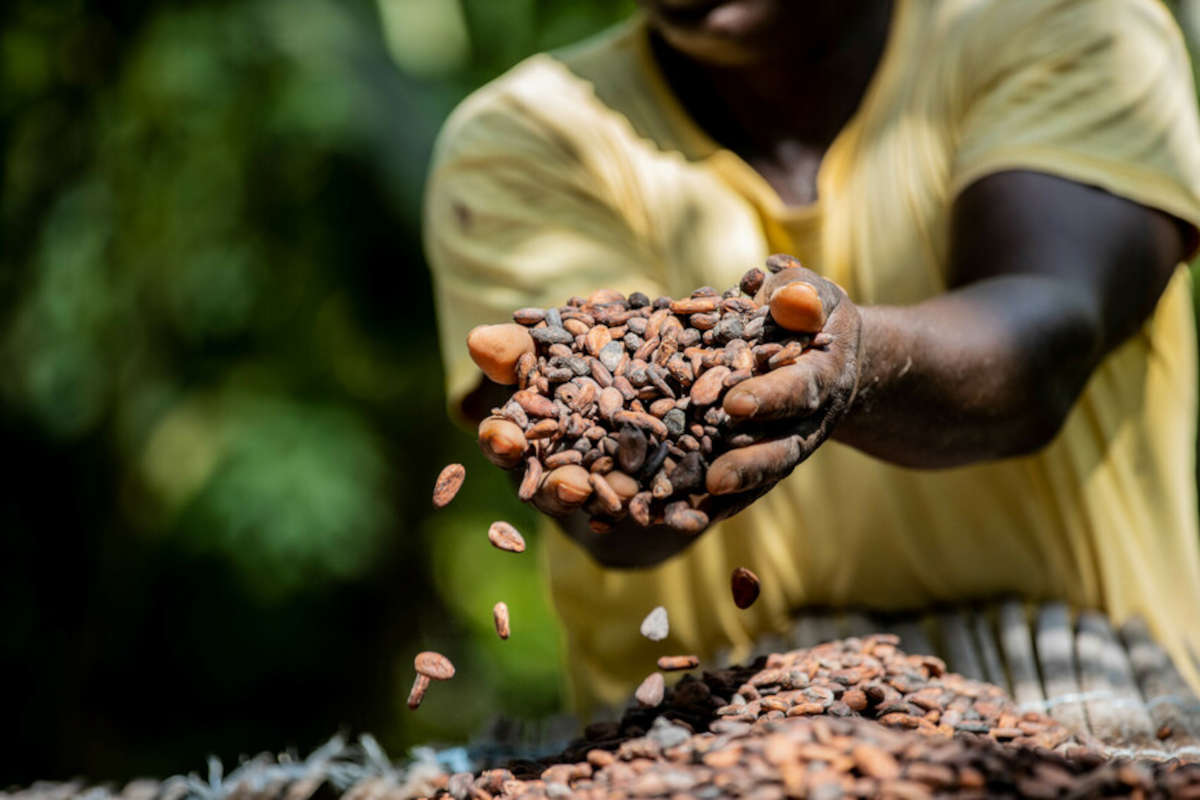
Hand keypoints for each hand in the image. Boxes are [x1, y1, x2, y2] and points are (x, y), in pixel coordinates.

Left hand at [705, 257, 862, 496]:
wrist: (834, 354)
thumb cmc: (812, 312)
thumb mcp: (812, 291)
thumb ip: (797, 290)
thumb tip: (776, 290)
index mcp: (824, 374)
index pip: (799, 388)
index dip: (770, 397)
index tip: (735, 403)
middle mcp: (811, 419)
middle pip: (784, 449)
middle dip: (750, 465)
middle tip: (714, 479)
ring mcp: (789, 444)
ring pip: (761, 478)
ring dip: (726, 498)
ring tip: (686, 512)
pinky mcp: (766, 459)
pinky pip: (743, 487)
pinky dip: (715, 506)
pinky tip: (678, 518)